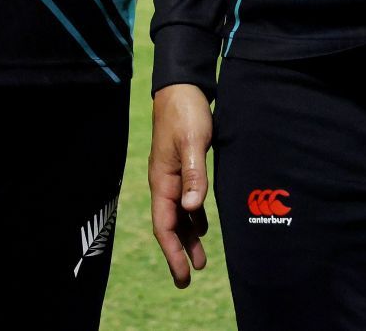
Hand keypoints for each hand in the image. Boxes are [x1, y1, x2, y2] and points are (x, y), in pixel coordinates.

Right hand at [149, 84, 213, 287]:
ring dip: (189, 238)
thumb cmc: (186, 113)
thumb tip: (190, 208)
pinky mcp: (182, 167)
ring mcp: (172, 175)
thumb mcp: (193, 143)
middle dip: (178, 252)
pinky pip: (186, 201)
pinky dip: (194, 218)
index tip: (183, 274)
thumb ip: (193, 176)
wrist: (182, 87)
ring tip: (201, 261)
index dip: (173, 252)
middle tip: (188, 279)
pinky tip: (203, 228)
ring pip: (179, 215)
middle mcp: (164, 182)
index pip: (165, 224)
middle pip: (170, 225)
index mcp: (162, 180)